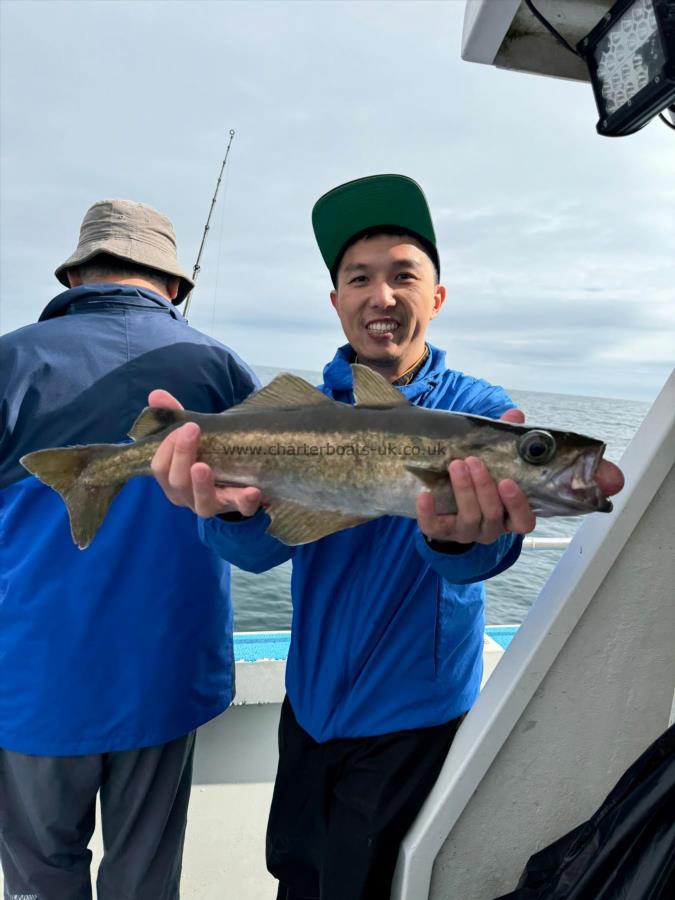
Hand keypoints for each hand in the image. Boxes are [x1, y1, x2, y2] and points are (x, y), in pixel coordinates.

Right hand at [147, 389, 261, 517]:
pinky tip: (253, 490)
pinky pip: (242, 509)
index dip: (167, 448)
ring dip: (201, 485)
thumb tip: (156, 394)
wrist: (236, 483)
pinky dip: (246, 501)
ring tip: (203, 467)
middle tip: (191, 430)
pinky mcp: (239, 506)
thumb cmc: (207, 456)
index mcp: (173, 481)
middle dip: (182, 456)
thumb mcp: (190, 438)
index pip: (160, 468)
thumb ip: (174, 417)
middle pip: (178, 484)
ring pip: (203, 504)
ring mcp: (215, 505)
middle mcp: (189, 497)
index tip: (182, 426)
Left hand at [416, 409, 534, 544]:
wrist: (449, 506)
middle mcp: (491, 529)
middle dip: (483, 487)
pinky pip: (435, 528)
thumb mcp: (493, 463)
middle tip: (472, 461)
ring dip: (463, 491)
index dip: (517, 504)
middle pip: (492, 515)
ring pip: (468, 519)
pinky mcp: (443, 533)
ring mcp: (467, 532)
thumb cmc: (479, 481)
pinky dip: (428, 512)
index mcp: (509, 516)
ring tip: (455, 465)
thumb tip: (515, 415)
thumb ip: (504, 442)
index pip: (524, 521)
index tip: (507, 481)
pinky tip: (424, 494)